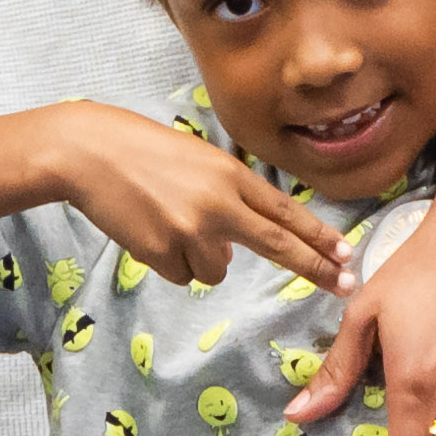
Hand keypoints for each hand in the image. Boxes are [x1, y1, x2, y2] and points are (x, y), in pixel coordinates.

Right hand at [48, 103, 347, 307]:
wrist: (87, 153)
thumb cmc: (141, 149)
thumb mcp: (197, 160)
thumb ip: (226, 198)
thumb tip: (234, 252)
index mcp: (229, 174)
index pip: (285, 210)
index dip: (318, 236)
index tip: (347, 255)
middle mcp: (217, 204)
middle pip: (277, 245)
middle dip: (314, 268)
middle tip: (344, 287)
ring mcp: (189, 231)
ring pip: (218, 271)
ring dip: (200, 259)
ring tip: (169, 223)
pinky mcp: (160, 254)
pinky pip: (181, 276)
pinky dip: (169, 261)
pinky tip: (148, 230)